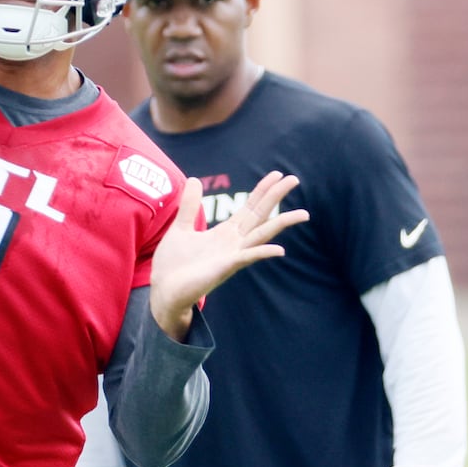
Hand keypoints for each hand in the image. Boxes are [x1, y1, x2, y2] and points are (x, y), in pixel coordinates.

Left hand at [148, 171, 307, 339]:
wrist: (164, 292)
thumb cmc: (174, 264)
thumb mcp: (181, 228)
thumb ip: (190, 206)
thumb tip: (194, 179)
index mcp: (225, 233)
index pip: (250, 207)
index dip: (263, 190)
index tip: (278, 174)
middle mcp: (234, 243)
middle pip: (260, 215)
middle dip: (276, 197)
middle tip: (294, 179)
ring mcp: (232, 256)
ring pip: (262, 235)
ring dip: (282, 223)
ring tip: (304, 214)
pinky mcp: (225, 268)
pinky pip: (247, 258)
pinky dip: (262, 253)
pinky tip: (279, 249)